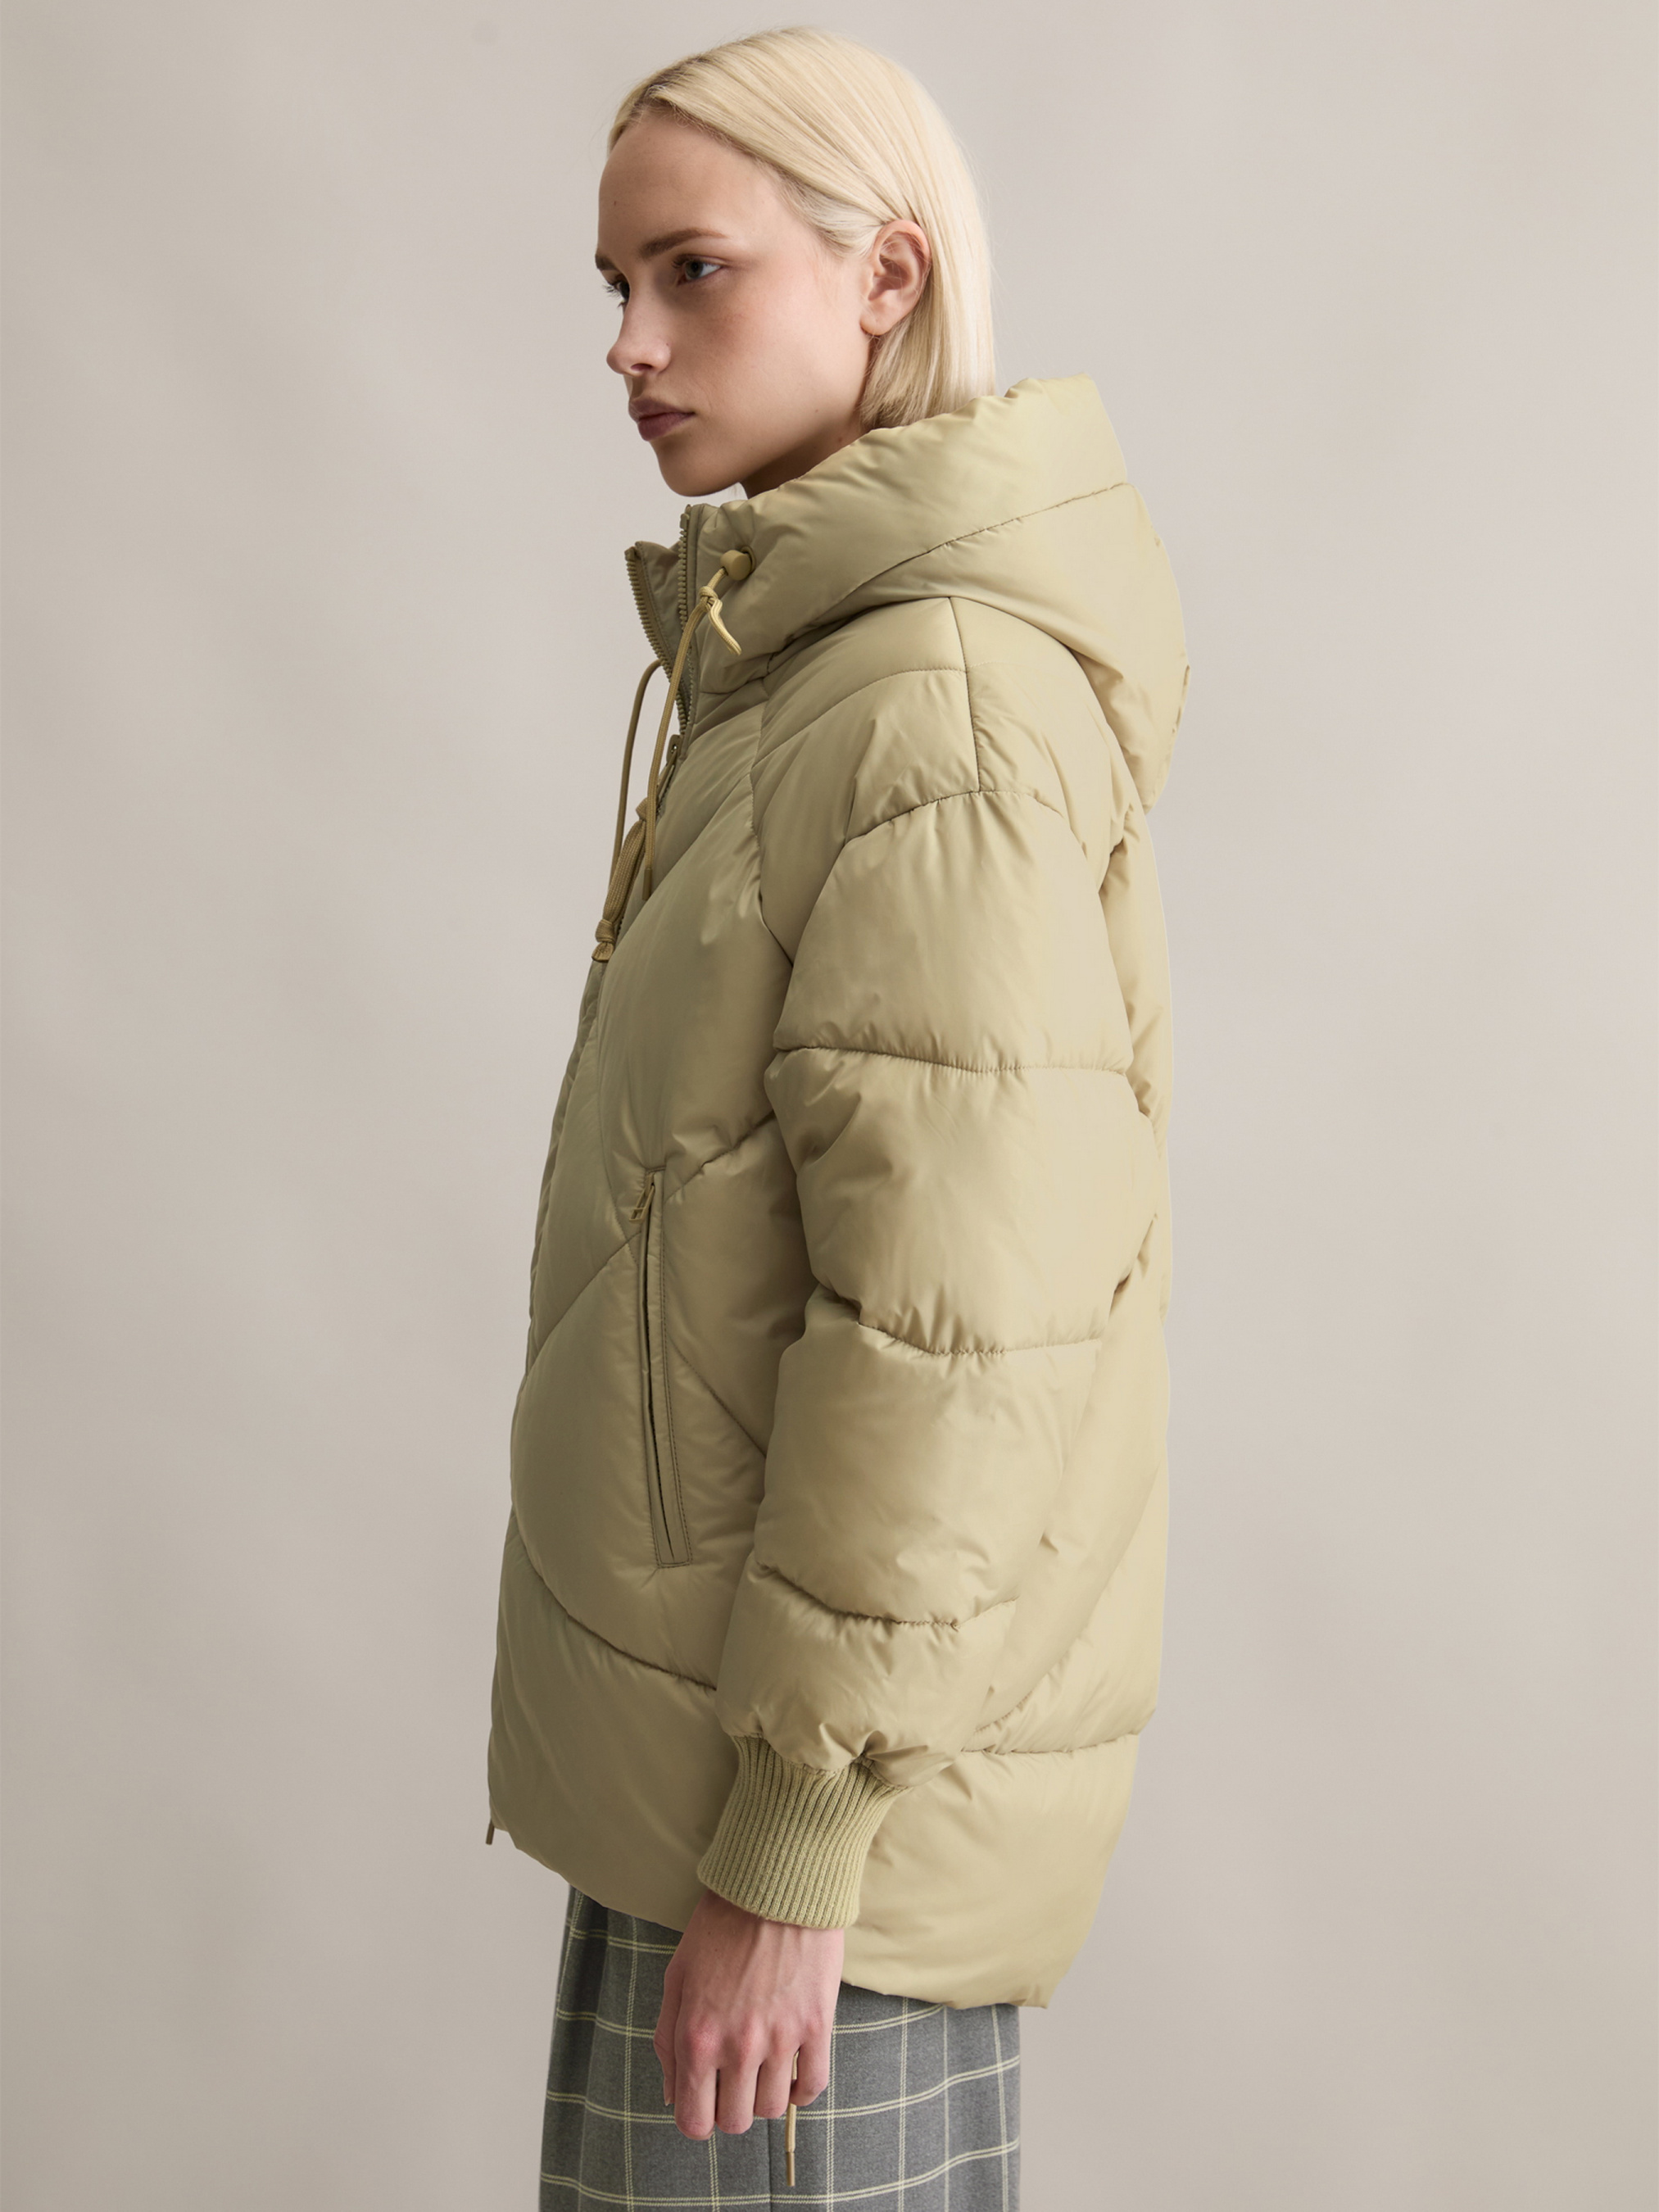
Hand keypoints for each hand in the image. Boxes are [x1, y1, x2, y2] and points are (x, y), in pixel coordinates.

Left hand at [654, 1887, 842, 2139]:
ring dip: (765, 2095)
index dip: (698, 2118)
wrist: (773, 1885)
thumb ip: (668, 2041)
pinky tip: (793, 2069)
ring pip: (773, 2109)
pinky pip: (812, 2086)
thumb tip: (673, 2094)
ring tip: (763, 2064)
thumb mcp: (677, 1978)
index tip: (705, 2101)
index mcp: (697, 2036)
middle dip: (731, 2107)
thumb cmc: (719, 1926)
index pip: (694, 2121)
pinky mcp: (817, 2025)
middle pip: (736, 2122)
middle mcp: (737, 2046)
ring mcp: (781, 2039)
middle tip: (734, 2078)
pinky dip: (801, 2088)